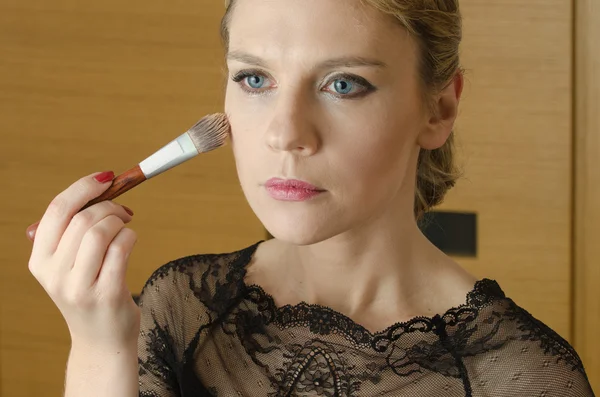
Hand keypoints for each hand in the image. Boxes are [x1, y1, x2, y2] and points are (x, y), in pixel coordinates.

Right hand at [27, 172, 139, 348]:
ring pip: (101, 231)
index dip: (83, 187)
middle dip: (109, 205)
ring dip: (120, 221)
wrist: (100, 341)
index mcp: (39, 261)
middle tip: (123, 210)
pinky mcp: (107, 294)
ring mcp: (80, 287)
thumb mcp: (67, 267)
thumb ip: (71, 233)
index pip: (56, 210)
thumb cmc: (88, 293)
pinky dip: (130, 236)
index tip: (105, 178)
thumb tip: (94, 188)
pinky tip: (131, 240)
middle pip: (82, 218)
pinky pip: (121, 248)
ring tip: (126, 226)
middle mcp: (54, 275)